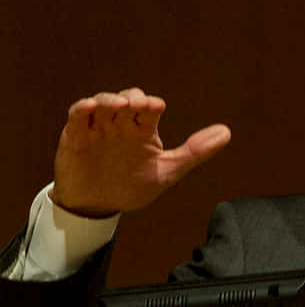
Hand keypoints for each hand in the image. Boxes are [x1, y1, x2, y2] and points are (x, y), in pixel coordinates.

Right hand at [52, 87, 230, 216]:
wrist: (98, 207)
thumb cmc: (131, 186)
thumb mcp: (167, 171)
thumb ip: (195, 152)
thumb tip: (227, 132)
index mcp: (142, 130)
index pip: (148, 109)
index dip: (151, 104)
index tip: (158, 106)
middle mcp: (120, 124)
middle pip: (126, 100)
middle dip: (133, 98)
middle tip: (140, 104)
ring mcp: (97, 128)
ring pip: (102, 102)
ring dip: (110, 99)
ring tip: (120, 104)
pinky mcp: (76, 136)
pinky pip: (77, 116)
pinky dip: (83, 109)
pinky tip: (90, 107)